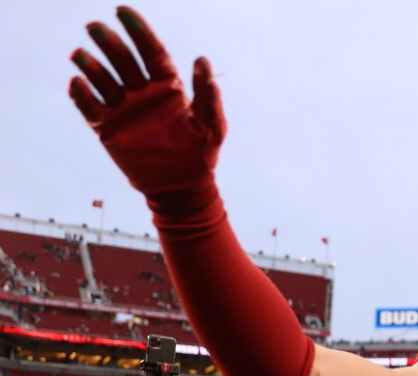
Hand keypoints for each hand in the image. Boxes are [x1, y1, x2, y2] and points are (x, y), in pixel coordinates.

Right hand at [69, 6, 224, 203]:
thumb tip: (202, 60)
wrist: (182, 187)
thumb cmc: (202, 155)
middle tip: (94, 27)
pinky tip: (77, 83)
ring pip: (102, 79)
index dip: (137, 29)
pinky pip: (88, 107)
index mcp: (167, 86)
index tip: (121, 10)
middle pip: (122, 59)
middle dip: (108, 42)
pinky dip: (80, 94)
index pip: (150, 50)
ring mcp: (123, 109)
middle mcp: (142, 92)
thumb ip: (207, 94)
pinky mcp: (108, 128)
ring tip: (80, 55)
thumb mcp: (211, 125)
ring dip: (90, 65)